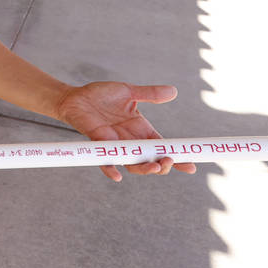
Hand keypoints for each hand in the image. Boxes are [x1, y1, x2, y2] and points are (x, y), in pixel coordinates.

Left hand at [54, 82, 196, 181]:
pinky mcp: (99, 143)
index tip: (192, 165)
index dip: (177, 156)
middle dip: (163, 165)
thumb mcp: (128, 92)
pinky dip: (110, 169)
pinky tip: (117, 176)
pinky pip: (105, 160)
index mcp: (141, 130)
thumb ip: (149, 94)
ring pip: (132, 164)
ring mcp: (115, 144)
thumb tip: (174, 91)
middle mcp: (130, 141)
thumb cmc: (101, 95)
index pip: (162, 147)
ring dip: (144, 169)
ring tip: (155, 168)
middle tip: (171, 162)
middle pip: (151, 160)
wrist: (75, 96)